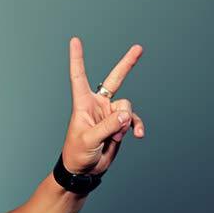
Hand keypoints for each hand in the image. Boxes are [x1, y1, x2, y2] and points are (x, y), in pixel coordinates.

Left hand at [62, 37, 145, 175]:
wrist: (84, 171)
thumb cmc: (77, 155)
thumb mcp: (89, 140)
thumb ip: (108, 126)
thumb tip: (126, 115)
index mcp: (83, 104)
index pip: (79, 76)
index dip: (77, 58)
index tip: (74, 41)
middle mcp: (98, 104)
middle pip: (115, 79)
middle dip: (127, 64)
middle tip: (139, 48)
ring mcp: (110, 114)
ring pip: (127, 107)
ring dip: (123, 123)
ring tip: (113, 137)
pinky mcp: (119, 124)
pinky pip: (133, 120)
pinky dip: (136, 126)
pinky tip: (137, 135)